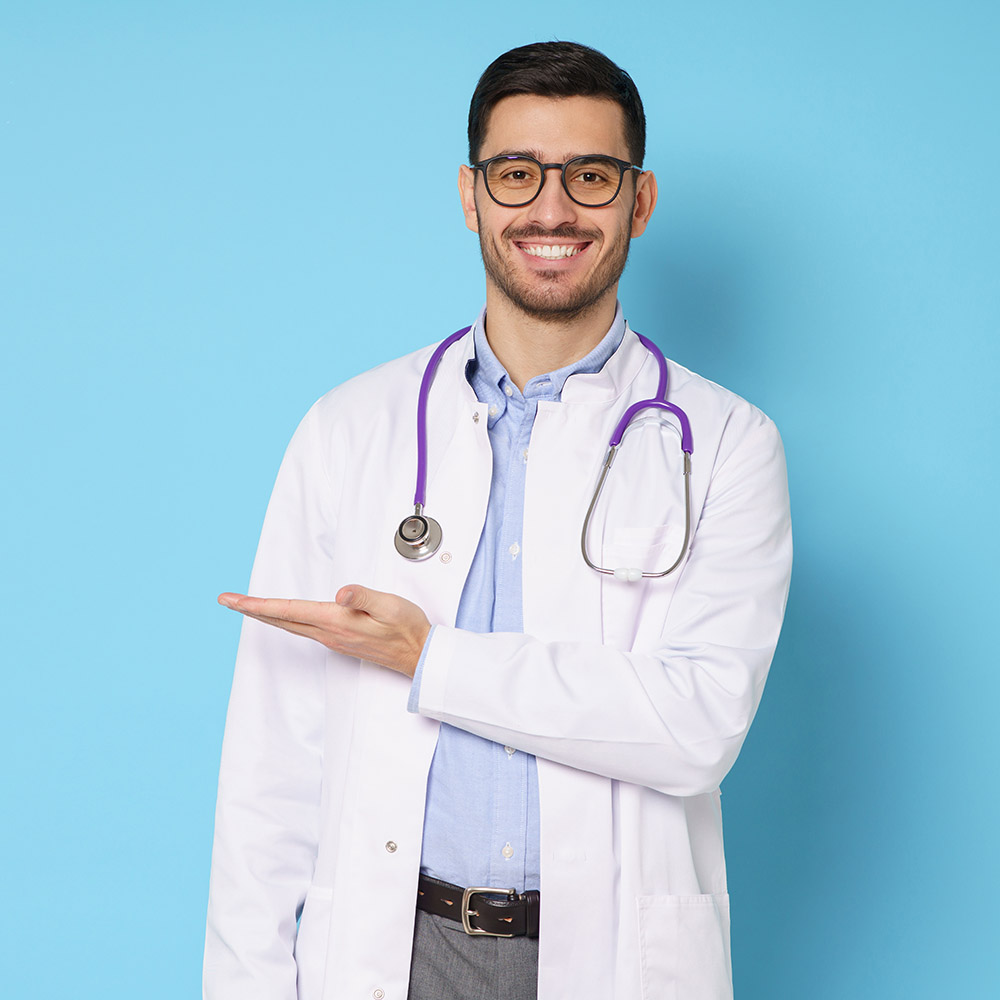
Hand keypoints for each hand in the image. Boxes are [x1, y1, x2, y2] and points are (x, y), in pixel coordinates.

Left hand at [217, 585, 430, 677]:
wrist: (419, 656)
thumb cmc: (407, 628)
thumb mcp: (390, 606)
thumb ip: (364, 597)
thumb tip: (340, 592)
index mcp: (336, 621)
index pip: (287, 610)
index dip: (257, 604)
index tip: (232, 600)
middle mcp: (329, 633)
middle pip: (282, 619)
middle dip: (252, 609)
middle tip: (227, 601)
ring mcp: (333, 640)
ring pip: (290, 625)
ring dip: (267, 614)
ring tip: (248, 606)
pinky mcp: (340, 641)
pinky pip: (303, 629)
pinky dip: (286, 619)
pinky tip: (285, 615)